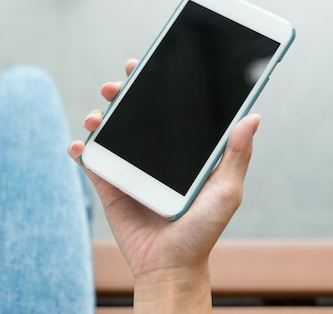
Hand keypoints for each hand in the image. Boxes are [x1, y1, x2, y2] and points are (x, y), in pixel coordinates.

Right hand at [68, 58, 259, 313]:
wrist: (170, 265)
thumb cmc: (202, 231)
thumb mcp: (226, 192)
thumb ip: (236, 156)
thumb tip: (253, 117)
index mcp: (180, 150)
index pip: (166, 110)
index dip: (154, 84)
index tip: (142, 65)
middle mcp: (154, 154)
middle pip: (133, 114)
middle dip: (120, 95)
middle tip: (113, 86)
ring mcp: (129, 168)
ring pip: (109, 133)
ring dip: (97, 119)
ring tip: (95, 118)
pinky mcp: (110, 185)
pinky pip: (92, 163)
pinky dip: (81, 151)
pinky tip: (79, 146)